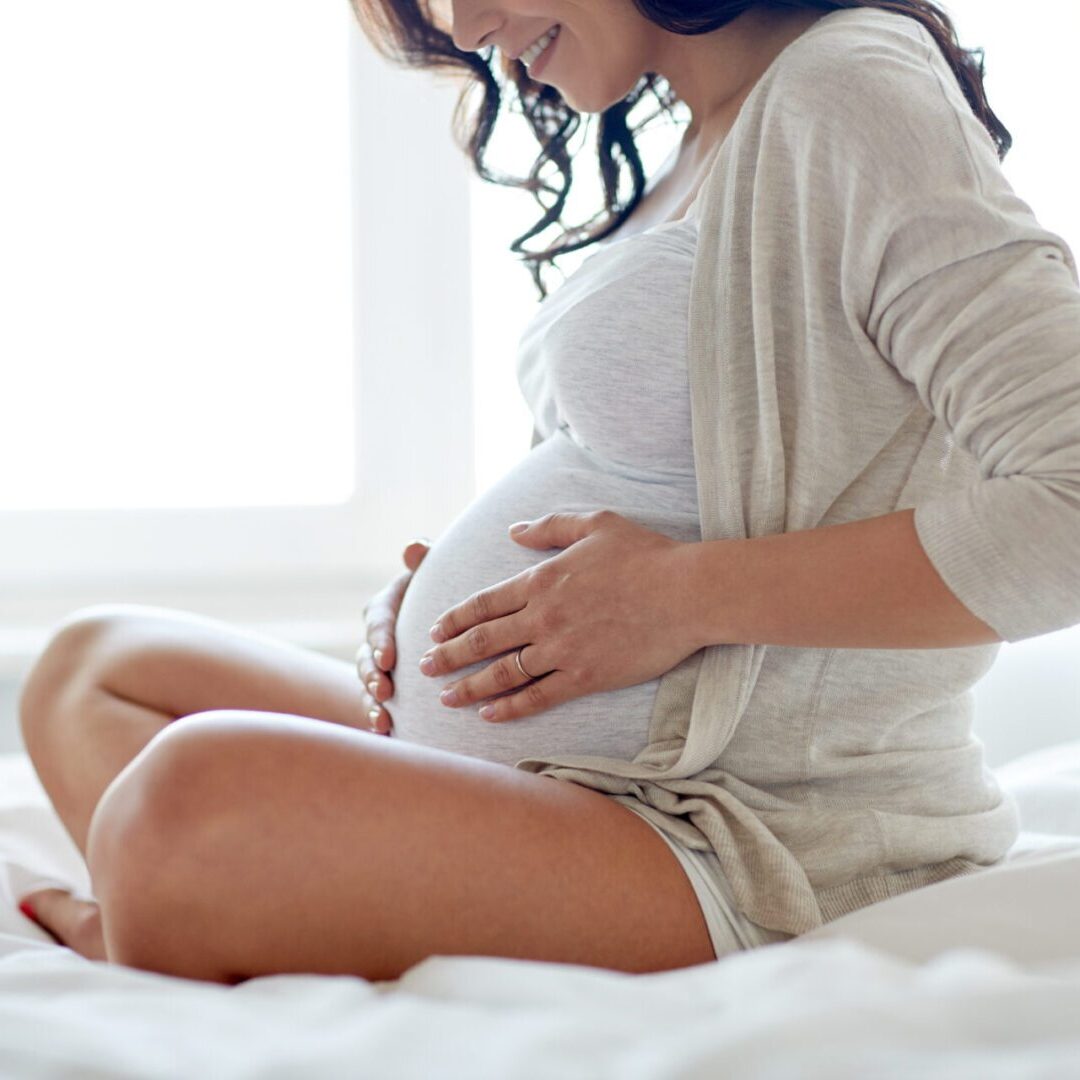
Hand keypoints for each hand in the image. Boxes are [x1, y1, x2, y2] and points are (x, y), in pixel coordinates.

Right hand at [357, 537, 429, 733]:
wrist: (444, 618)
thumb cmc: (438, 586)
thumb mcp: (432, 570)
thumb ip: (424, 558)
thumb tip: (415, 546)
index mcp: (386, 606)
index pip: (377, 619)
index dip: (380, 638)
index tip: (388, 657)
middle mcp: (376, 637)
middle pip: (365, 656)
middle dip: (371, 675)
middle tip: (383, 689)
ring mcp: (378, 665)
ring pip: (367, 684)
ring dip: (372, 702)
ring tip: (383, 718)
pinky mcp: (387, 687)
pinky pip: (377, 704)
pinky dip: (378, 719)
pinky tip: (387, 733)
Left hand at [419, 510, 702, 723]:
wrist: (686, 592)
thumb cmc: (645, 554)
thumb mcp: (594, 523)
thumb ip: (548, 527)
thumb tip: (513, 530)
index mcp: (542, 581)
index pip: (485, 603)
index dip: (455, 618)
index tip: (434, 630)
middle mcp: (543, 618)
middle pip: (483, 640)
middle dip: (448, 654)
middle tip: (424, 666)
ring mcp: (562, 650)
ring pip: (503, 673)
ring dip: (469, 686)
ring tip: (444, 698)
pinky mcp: (585, 677)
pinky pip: (538, 697)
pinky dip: (511, 708)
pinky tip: (489, 715)